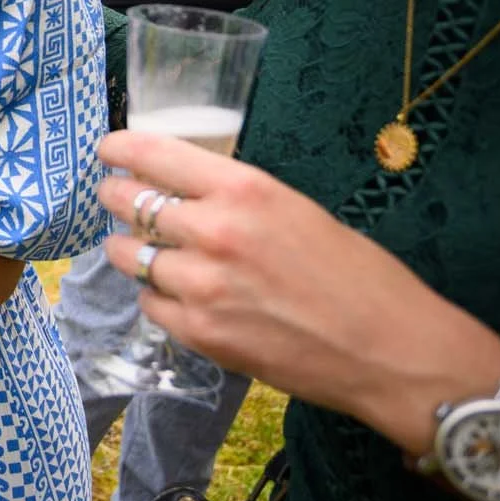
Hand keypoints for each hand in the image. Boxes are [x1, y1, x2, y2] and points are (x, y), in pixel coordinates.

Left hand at [96, 128, 499, 453]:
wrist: (392, 351)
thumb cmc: (358, 276)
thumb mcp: (295, 210)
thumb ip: (234, 198)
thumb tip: (180, 189)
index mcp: (244, 190)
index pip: (151, 154)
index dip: (119, 149)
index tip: (107, 151)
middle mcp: (214, 231)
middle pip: (126, 202)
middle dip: (116, 198)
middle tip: (118, 200)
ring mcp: (201, 285)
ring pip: (127, 256)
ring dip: (132, 250)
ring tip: (150, 252)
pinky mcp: (199, 333)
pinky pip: (149, 304)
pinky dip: (158, 298)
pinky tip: (181, 296)